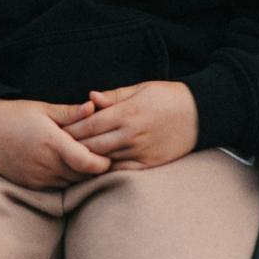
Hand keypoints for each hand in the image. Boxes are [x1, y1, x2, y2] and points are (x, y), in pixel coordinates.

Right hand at [0, 98, 110, 189]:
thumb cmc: (16, 116)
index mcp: (52, 142)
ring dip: (81, 175)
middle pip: (83, 175)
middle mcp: (46, 164)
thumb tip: (94, 107)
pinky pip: (58, 188)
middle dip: (95, 168)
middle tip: (104, 157)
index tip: (107, 154)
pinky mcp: (32, 185)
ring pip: (72, 183)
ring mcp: (38, 177)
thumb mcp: (43, 109)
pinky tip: (68, 168)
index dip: (103, 162)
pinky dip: (66, 180)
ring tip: (86, 161)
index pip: (87, 162)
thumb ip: (71, 112)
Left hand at [68, 80, 199, 168]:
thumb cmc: (169, 97)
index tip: (57, 130)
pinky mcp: (149, 164)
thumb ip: (114, 96)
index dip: (70, 129)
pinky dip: (106, 170)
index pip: (89, 125)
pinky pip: (121, 170)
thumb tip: (89, 98)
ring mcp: (141, 151)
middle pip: (91, 145)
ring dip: (86, 160)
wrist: (201, 115)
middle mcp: (132, 134)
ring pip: (103, 160)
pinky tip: (95, 168)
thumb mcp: (141, 88)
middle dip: (72, 146)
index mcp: (128, 113)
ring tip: (70, 159)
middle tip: (56, 147)